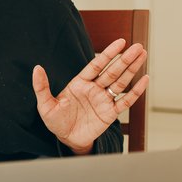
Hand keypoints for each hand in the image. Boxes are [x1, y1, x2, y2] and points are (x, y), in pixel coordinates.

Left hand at [32, 38, 148, 153]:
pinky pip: (125, 101)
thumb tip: (36, 68)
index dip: (108, 53)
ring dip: (132, 69)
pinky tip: (144, 79)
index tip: (120, 42)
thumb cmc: (56, 121)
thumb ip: (42, 86)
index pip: (96, 65)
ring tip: (142, 55)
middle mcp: (94, 89)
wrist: (66, 140)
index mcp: (80, 83)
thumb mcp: (45, 105)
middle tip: (138, 46)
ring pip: (121, 82)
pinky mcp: (110, 113)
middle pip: (112, 71)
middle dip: (125, 59)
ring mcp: (103, 100)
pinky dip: (135, 91)